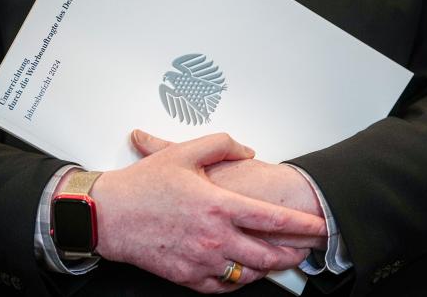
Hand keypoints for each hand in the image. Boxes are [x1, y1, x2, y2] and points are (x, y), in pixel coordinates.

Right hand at [90, 130, 326, 292]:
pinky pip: (222, 287)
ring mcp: (201, 260)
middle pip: (268, 254)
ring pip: (248, 273)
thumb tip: (248, 150)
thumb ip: (222, 144)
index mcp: (219, 206)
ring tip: (278, 261)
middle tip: (304, 248)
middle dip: (293, 253)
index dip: (302, 225)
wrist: (108, 215)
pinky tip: (242, 272)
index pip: (273, 220)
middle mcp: (214, 237)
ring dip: (268, 268)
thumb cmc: (143, 185)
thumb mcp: (184, 152)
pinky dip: (238, 281)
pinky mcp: (186, 276)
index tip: (319, 226)